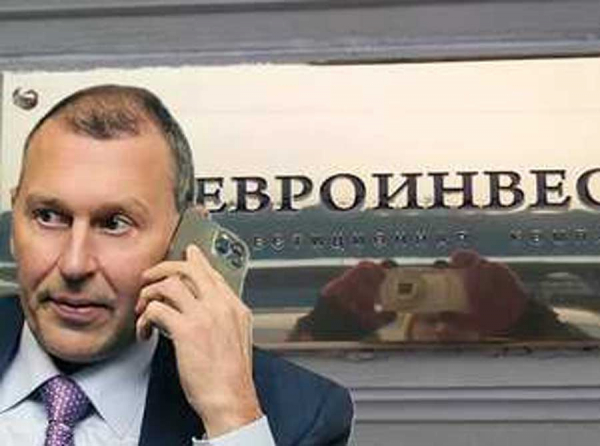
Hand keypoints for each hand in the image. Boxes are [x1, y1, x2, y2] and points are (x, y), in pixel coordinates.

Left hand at [135, 244, 261, 437]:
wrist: (230, 398)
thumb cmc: (231, 377)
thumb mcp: (236, 339)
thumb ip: (223, 318)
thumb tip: (203, 307)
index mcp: (235, 307)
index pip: (213, 273)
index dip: (196, 262)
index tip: (188, 254)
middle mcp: (221, 306)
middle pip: (190, 269)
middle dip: (164, 268)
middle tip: (150, 277)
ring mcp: (205, 316)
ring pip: (169, 284)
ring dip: (149, 294)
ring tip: (143, 307)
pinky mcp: (187, 330)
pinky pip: (156, 309)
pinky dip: (144, 319)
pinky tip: (145, 331)